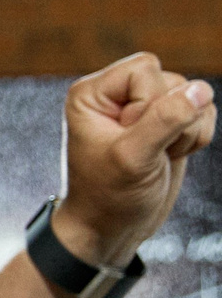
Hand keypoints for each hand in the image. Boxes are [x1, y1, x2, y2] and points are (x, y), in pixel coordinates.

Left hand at [55, 52, 215, 268]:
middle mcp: (117, 94)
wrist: (113, 228)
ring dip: (186, 131)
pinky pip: (205, 111)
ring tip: (157, 156)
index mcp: (92, 93)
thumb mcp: (133, 158)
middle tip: (146, 151)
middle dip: (171, 118)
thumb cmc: (109, 196)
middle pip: (173, 79)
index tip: (128, 138)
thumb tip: (200, 89)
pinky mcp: (169, 122)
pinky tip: (170, 156)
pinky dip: (196, 137)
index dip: (148, 103)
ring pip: (194, 94)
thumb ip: (166, 120)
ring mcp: (145, 106)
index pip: (144, 69)